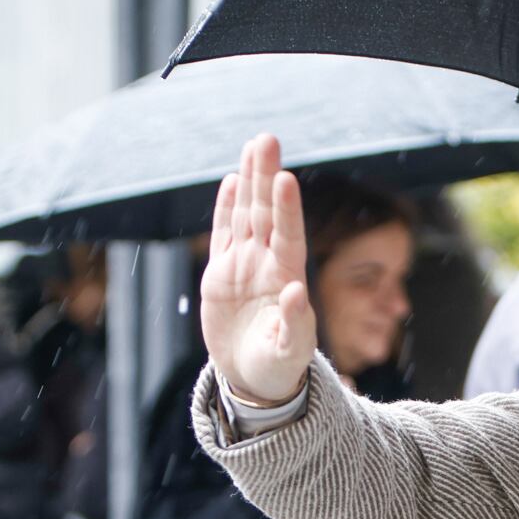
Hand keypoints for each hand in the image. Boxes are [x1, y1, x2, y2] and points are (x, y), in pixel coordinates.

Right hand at [201, 134, 316, 405]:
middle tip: (266, 139)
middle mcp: (267, 264)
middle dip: (266, 177)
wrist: (254, 378)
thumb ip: (295, 323)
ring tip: (254, 145)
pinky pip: (224, 234)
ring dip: (250, 181)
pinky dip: (227, 209)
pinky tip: (232, 180)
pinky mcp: (222, 274)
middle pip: (266, 213)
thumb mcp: (290, 350)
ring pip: (246, 215)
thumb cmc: (279, 367)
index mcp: (286, 279)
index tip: (285, 179)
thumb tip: (296, 291)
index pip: (287, 235)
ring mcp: (245, 265)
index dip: (286, 208)